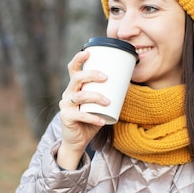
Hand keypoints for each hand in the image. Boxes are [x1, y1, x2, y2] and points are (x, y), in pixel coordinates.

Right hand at [57, 50, 109, 168]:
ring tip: (108, 102)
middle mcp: (68, 93)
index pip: (73, 69)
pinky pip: (80, 116)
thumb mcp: (99, 105)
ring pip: (79, 96)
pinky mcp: (67, 118)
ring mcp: (65, 105)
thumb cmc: (90, 119)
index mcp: (75, 87)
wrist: (77, 140)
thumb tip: (128, 84)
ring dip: (95, 97)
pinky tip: (102, 121)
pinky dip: (92, 118)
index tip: (88, 51)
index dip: (78, 59)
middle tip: (106, 77)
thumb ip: (109, 95)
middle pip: (77, 78)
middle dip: (91, 75)